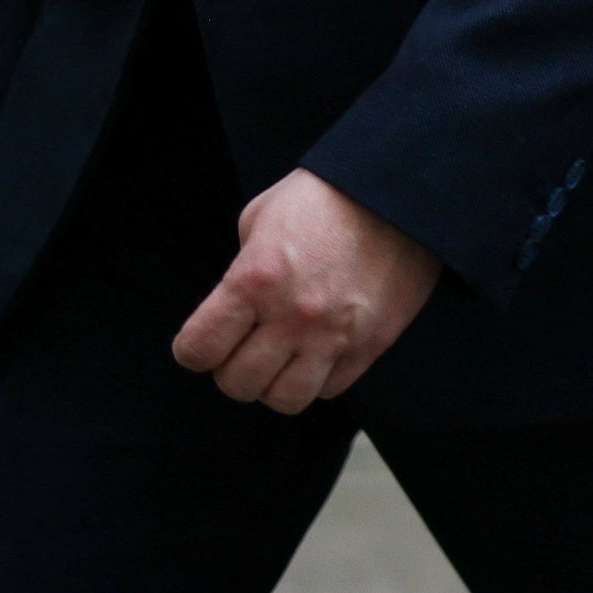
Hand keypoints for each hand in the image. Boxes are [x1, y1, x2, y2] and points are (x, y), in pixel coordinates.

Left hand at [172, 169, 442, 412]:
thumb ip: (242, 268)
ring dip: (274, 384)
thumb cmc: (325, 197)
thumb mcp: (262, 216)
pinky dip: (317, 378)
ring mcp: (334, 336)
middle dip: (232, 370)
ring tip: (282, 360)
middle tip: (245, 348)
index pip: (198, 349)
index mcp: (254, 279)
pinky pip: (330, 389)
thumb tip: (237, 305)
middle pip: (238, 384)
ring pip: (284, 399)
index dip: (194, 349)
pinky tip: (318, 351)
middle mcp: (291, 316)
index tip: (205, 341)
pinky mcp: (371, 345)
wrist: (399, 193)